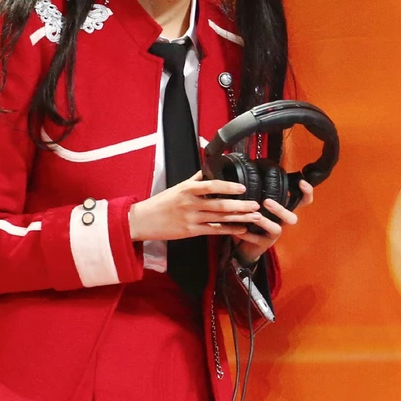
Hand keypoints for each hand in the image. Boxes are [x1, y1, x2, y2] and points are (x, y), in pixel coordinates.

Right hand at [128, 169, 263, 241]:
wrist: (144, 220)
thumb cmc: (161, 203)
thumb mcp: (177, 187)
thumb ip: (195, 180)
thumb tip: (208, 169)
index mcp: (187, 189)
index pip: (211, 185)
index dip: (228, 186)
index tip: (242, 187)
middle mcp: (190, 204)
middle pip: (220, 205)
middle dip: (241, 206)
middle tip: (256, 205)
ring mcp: (191, 219)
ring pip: (220, 218)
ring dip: (239, 218)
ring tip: (255, 216)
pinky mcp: (191, 231)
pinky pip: (214, 231)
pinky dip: (229, 230)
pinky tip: (241, 229)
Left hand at [233, 179, 314, 264]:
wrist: (245, 247)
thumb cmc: (253, 220)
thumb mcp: (258, 204)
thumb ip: (259, 191)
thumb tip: (253, 169)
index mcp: (283, 210)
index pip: (303, 202)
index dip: (307, 193)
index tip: (302, 182)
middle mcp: (282, 223)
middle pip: (292, 218)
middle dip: (281, 209)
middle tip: (266, 201)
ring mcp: (274, 235)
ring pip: (277, 229)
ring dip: (266, 221)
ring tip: (255, 215)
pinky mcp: (263, 244)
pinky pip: (258, 239)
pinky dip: (249, 234)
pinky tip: (241, 230)